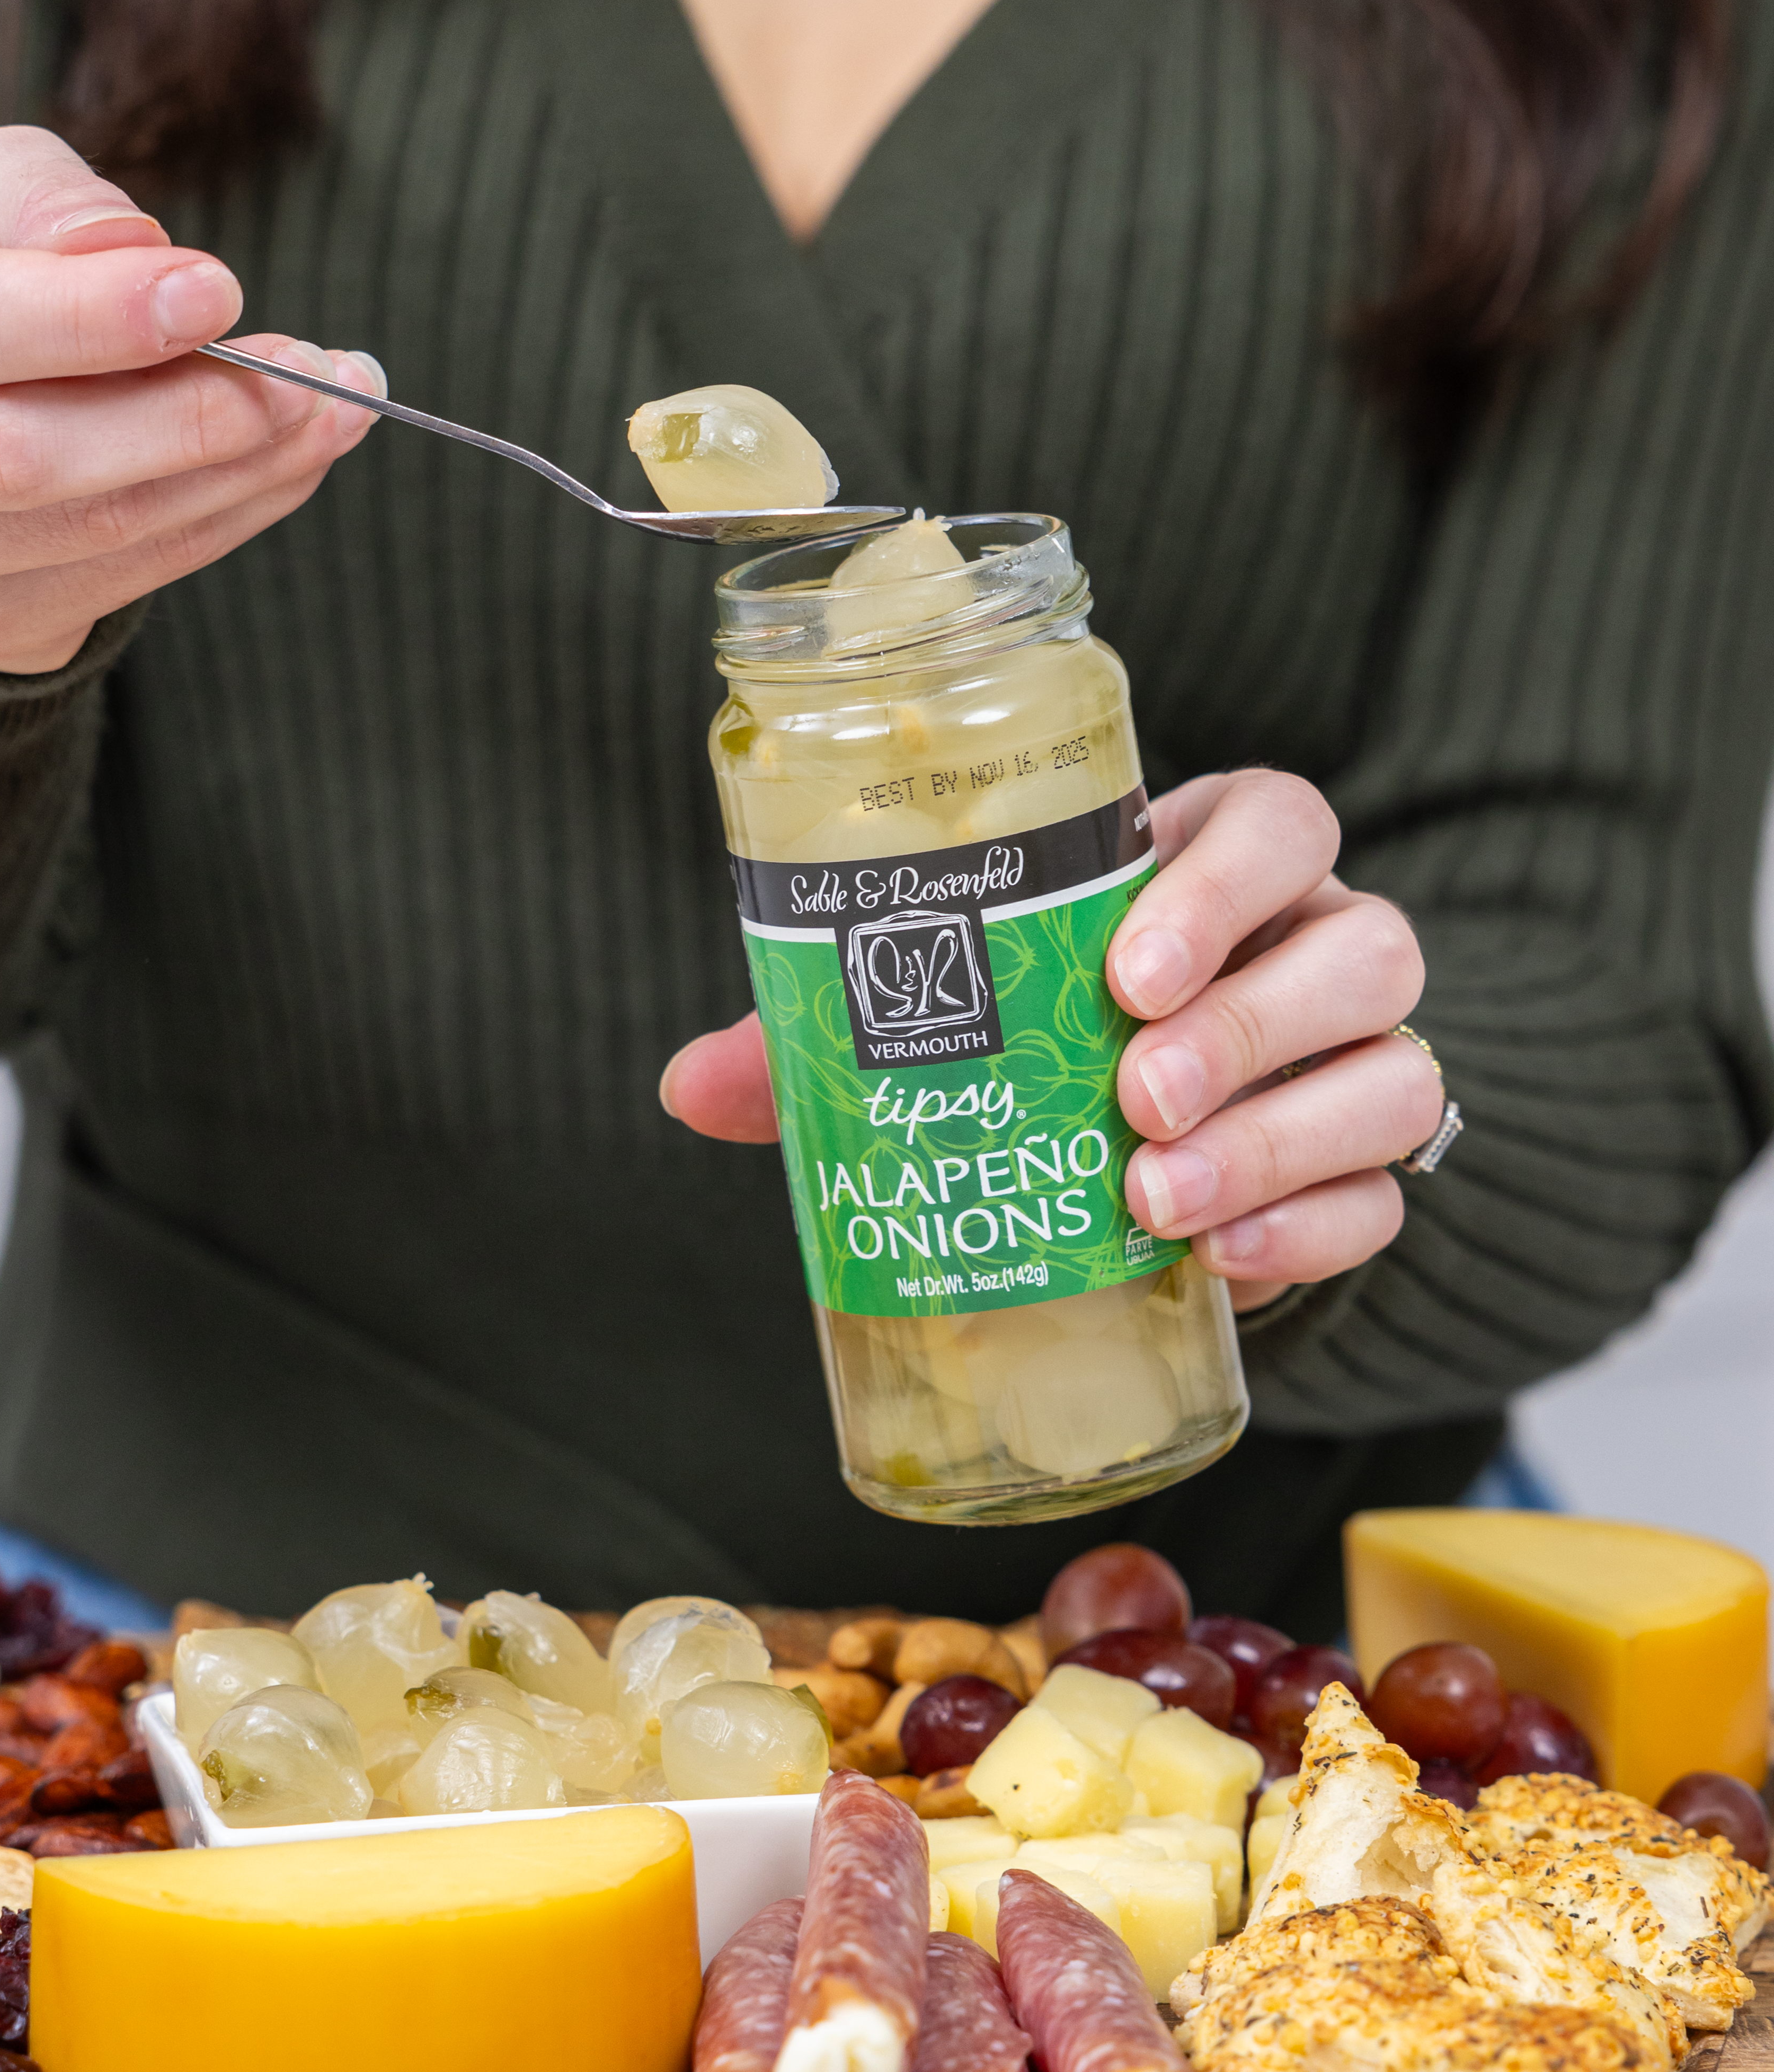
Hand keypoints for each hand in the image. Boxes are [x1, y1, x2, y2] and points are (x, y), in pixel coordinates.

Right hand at [0, 126, 380, 673]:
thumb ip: (43, 200)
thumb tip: (132, 254)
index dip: (89, 319)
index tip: (220, 295)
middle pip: (12, 455)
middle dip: (182, 416)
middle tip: (310, 377)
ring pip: (78, 532)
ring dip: (230, 477)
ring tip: (329, 414)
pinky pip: (117, 584)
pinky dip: (223, 523)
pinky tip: (292, 468)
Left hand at [659, 770, 1439, 1311]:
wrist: (1161, 1143)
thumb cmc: (1048, 1038)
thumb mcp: (963, 1011)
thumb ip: (839, 1031)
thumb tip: (688, 1084)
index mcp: (1222, 869)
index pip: (1276, 822)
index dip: (1222, 884)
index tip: (1125, 967)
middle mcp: (1316, 946)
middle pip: (1363, 948)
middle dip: (1247, 1027)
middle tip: (1131, 1099)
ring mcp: (1359, 1061)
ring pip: (1395, 1077)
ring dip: (1276, 1143)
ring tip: (1153, 1202)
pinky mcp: (1366, 1175)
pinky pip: (1386, 1198)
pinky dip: (1309, 1233)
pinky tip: (1217, 1261)